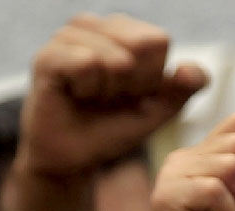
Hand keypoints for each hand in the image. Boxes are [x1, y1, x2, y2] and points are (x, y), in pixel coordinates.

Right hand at [20, 14, 207, 176]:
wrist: (69, 160)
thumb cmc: (108, 131)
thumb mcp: (154, 112)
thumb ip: (182, 90)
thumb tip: (188, 69)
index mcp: (123, 30)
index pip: (157, 41)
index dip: (149, 79)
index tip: (128, 96)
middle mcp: (96, 25)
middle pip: (143, 44)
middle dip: (132, 84)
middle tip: (108, 99)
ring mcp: (69, 36)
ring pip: (115, 56)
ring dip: (108, 90)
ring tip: (90, 98)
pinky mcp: (46, 56)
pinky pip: (86, 63)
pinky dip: (87, 88)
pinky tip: (74, 95)